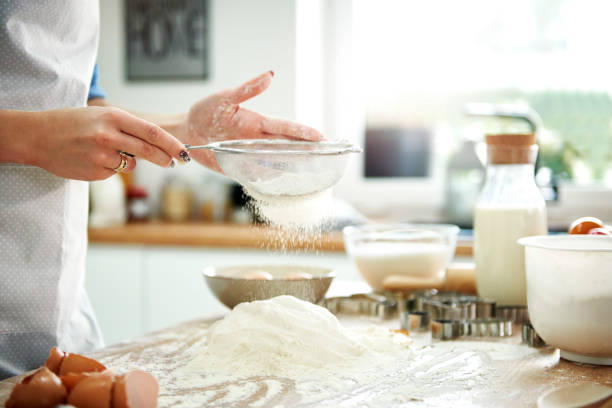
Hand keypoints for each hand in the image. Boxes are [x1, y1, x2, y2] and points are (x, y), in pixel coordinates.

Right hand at [33, 107, 188, 180]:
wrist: (38, 136)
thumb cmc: (73, 123)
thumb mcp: (101, 116)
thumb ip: (127, 128)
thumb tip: (156, 144)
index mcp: (113, 117)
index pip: (152, 132)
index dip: (172, 144)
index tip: (184, 152)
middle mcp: (109, 136)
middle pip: (148, 151)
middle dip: (165, 159)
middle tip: (173, 162)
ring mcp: (102, 156)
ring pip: (131, 164)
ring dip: (129, 161)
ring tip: (106, 151)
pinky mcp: (96, 172)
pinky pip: (114, 172)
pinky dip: (110, 168)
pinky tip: (92, 159)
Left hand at [181, 71, 322, 170]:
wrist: (188, 132)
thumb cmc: (206, 112)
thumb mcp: (225, 98)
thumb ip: (247, 90)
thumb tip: (270, 76)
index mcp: (258, 123)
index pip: (285, 128)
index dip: (303, 132)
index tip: (321, 137)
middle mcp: (258, 140)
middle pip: (287, 145)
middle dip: (307, 149)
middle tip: (328, 154)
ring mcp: (251, 155)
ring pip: (277, 161)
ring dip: (294, 165)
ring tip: (313, 170)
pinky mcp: (241, 168)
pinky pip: (260, 175)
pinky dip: (272, 179)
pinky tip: (286, 182)